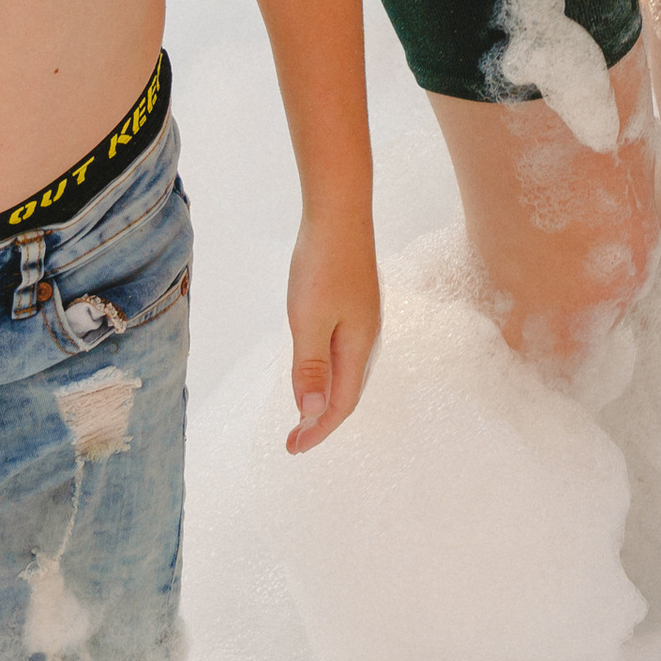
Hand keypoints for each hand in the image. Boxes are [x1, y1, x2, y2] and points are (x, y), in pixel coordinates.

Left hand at [286, 212, 380, 452]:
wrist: (340, 212)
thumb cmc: (323, 266)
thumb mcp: (309, 321)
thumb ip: (312, 368)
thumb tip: (314, 413)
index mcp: (359, 345)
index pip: (342, 403)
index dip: (319, 429)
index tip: (293, 448)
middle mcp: (368, 335)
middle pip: (349, 390)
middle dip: (323, 418)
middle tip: (295, 438)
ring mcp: (364, 317)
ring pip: (348, 369)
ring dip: (326, 396)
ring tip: (304, 412)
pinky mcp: (355, 301)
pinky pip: (345, 350)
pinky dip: (329, 371)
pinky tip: (315, 366)